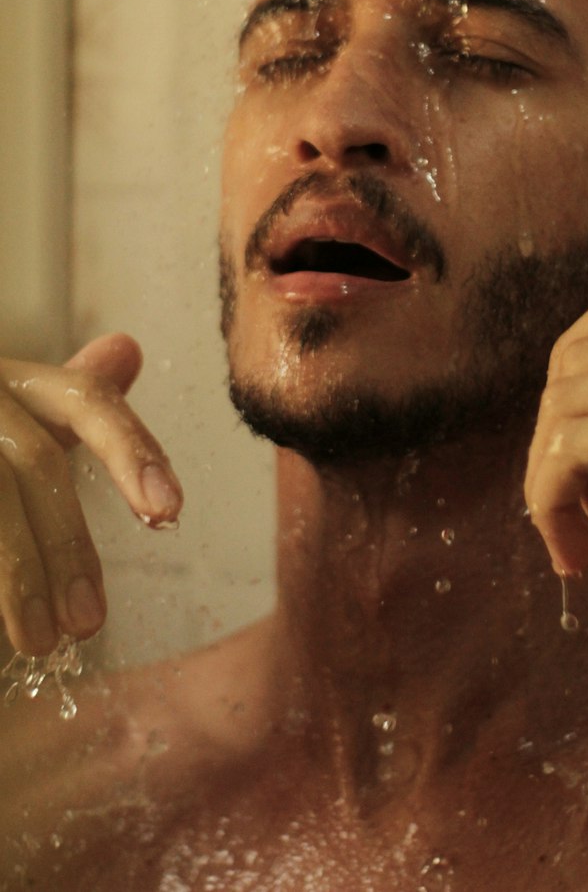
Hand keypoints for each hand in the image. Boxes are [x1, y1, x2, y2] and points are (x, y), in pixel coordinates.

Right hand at [0, 334, 182, 656]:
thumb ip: (68, 398)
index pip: (85, 402)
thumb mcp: (10, 411)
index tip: (169, 512)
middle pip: (34, 463)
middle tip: (91, 623)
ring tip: (42, 641)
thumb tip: (128, 350)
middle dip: (68, 545)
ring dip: (17, 576)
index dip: (132, 451)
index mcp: (12, 377)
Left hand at [524, 277, 587, 678]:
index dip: (580, 364)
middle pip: (581, 356)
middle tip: (580, 501)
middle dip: (557, 431)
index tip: (585, 434)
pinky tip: (582, 549)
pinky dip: (550, 500)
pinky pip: (569, 452)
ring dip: (550, 477)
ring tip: (583, 537)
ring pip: (566, 404)